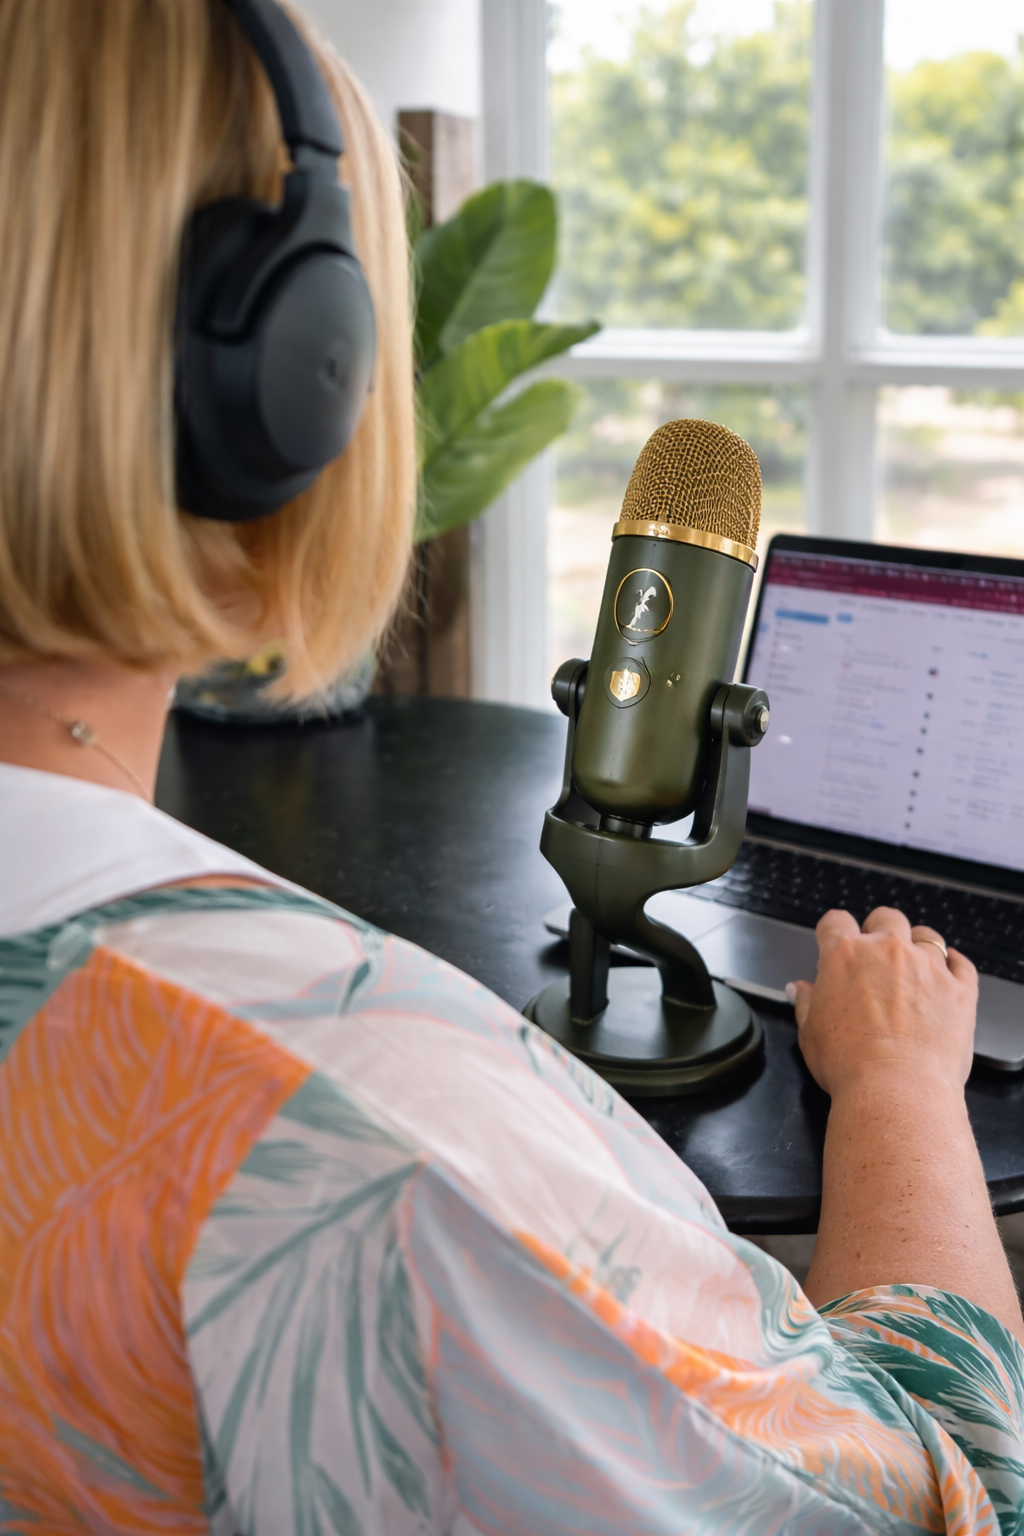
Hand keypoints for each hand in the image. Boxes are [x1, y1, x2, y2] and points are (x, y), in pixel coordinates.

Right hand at [787, 907, 977, 1098]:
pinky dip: (955, 965)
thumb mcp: (810, 1034)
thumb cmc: (848, 1065)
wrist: (895, 1089)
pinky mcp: (959, 989)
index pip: (835, 922)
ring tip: (916, 965)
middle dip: (880, 929)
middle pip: (886, 918)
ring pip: (927, 936)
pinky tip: (949, 973)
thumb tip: (800, 990)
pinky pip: (962, 964)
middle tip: (878, 953)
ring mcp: (927, 967)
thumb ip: (806, 1003)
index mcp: (844, 956)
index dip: (834, 930)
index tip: (837, 939)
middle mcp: (887, 951)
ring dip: (918, 945)